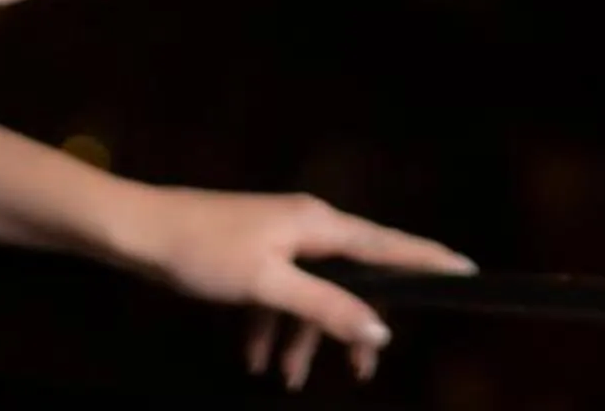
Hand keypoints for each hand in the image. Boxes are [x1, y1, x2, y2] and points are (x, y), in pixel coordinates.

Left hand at [116, 185, 474, 390]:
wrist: (137, 233)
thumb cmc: (201, 250)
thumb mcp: (267, 286)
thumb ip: (325, 307)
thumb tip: (378, 328)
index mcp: (317, 224)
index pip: (388, 245)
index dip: (427, 260)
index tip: (467, 269)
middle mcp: (305, 224)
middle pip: (351, 278)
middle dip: (351, 326)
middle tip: (359, 373)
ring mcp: (278, 237)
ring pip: (311, 292)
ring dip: (302, 336)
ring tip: (284, 378)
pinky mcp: (253, 253)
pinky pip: (279, 293)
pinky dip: (271, 325)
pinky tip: (254, 358)